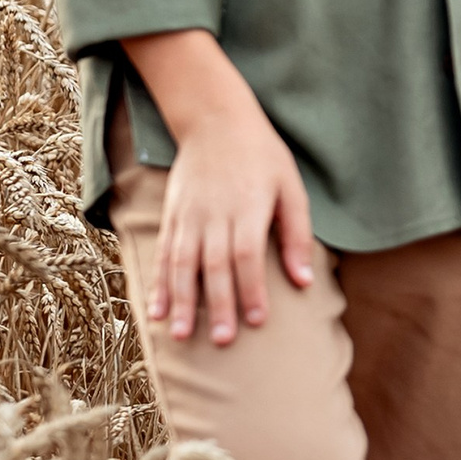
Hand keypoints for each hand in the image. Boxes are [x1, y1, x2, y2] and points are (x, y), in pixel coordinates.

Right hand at [125, 33, 316, 344]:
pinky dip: (159, 284)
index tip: (257, 321)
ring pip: (182, 263)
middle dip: (217, 304)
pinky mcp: (172, 215)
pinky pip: (163, 254)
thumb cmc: (262, 156)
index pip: (248, 254)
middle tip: (222, 341)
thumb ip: (297, 233)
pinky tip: (156, 310)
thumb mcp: (291, 186)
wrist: (215, 118)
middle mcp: (215, 214)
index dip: (252, 288)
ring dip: (181, 301)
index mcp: (248, 207)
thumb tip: (304, 281)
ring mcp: (189, 215)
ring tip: (180, 335)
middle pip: (214, 264)